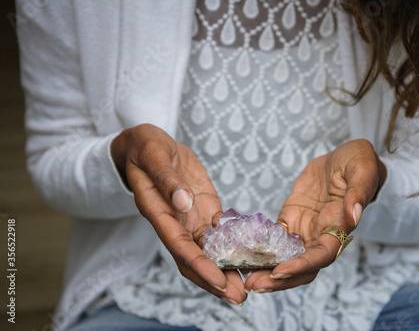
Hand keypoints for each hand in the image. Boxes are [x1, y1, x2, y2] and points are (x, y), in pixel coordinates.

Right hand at [111, 123, 245, 304]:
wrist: (147, 144)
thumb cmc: (145, 147)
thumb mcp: (152, 154)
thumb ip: (166, 179)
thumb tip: (183, 202)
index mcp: (158, 212)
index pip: (179, 247)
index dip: (199, 266)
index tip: (219, 282)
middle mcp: (175, 222)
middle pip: (194, 259)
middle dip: (215, 280)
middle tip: (239, 298)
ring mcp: (190, 217)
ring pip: (209, 250)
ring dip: (227, 269)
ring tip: (248, 284)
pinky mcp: (203, 207)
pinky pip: (220, 230)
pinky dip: (234, 244)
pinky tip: (250, 255)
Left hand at [245, 139, 386, 292]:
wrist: (344, 158)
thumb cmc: (359, 163)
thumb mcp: (363, 169)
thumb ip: (359, 192)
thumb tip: (353, 215)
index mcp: (339, 228)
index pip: (321, 256)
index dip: (301, 266)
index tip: (279, 271)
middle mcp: (321, 236)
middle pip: (300, 268)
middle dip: (278, 280)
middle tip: (252, 285)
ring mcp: (304, 229)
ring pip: (285, 259)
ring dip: (265, 270)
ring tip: (241, 275)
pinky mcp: (291, 219)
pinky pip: (274, 239)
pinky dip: (258, 249)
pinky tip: (240, 253)